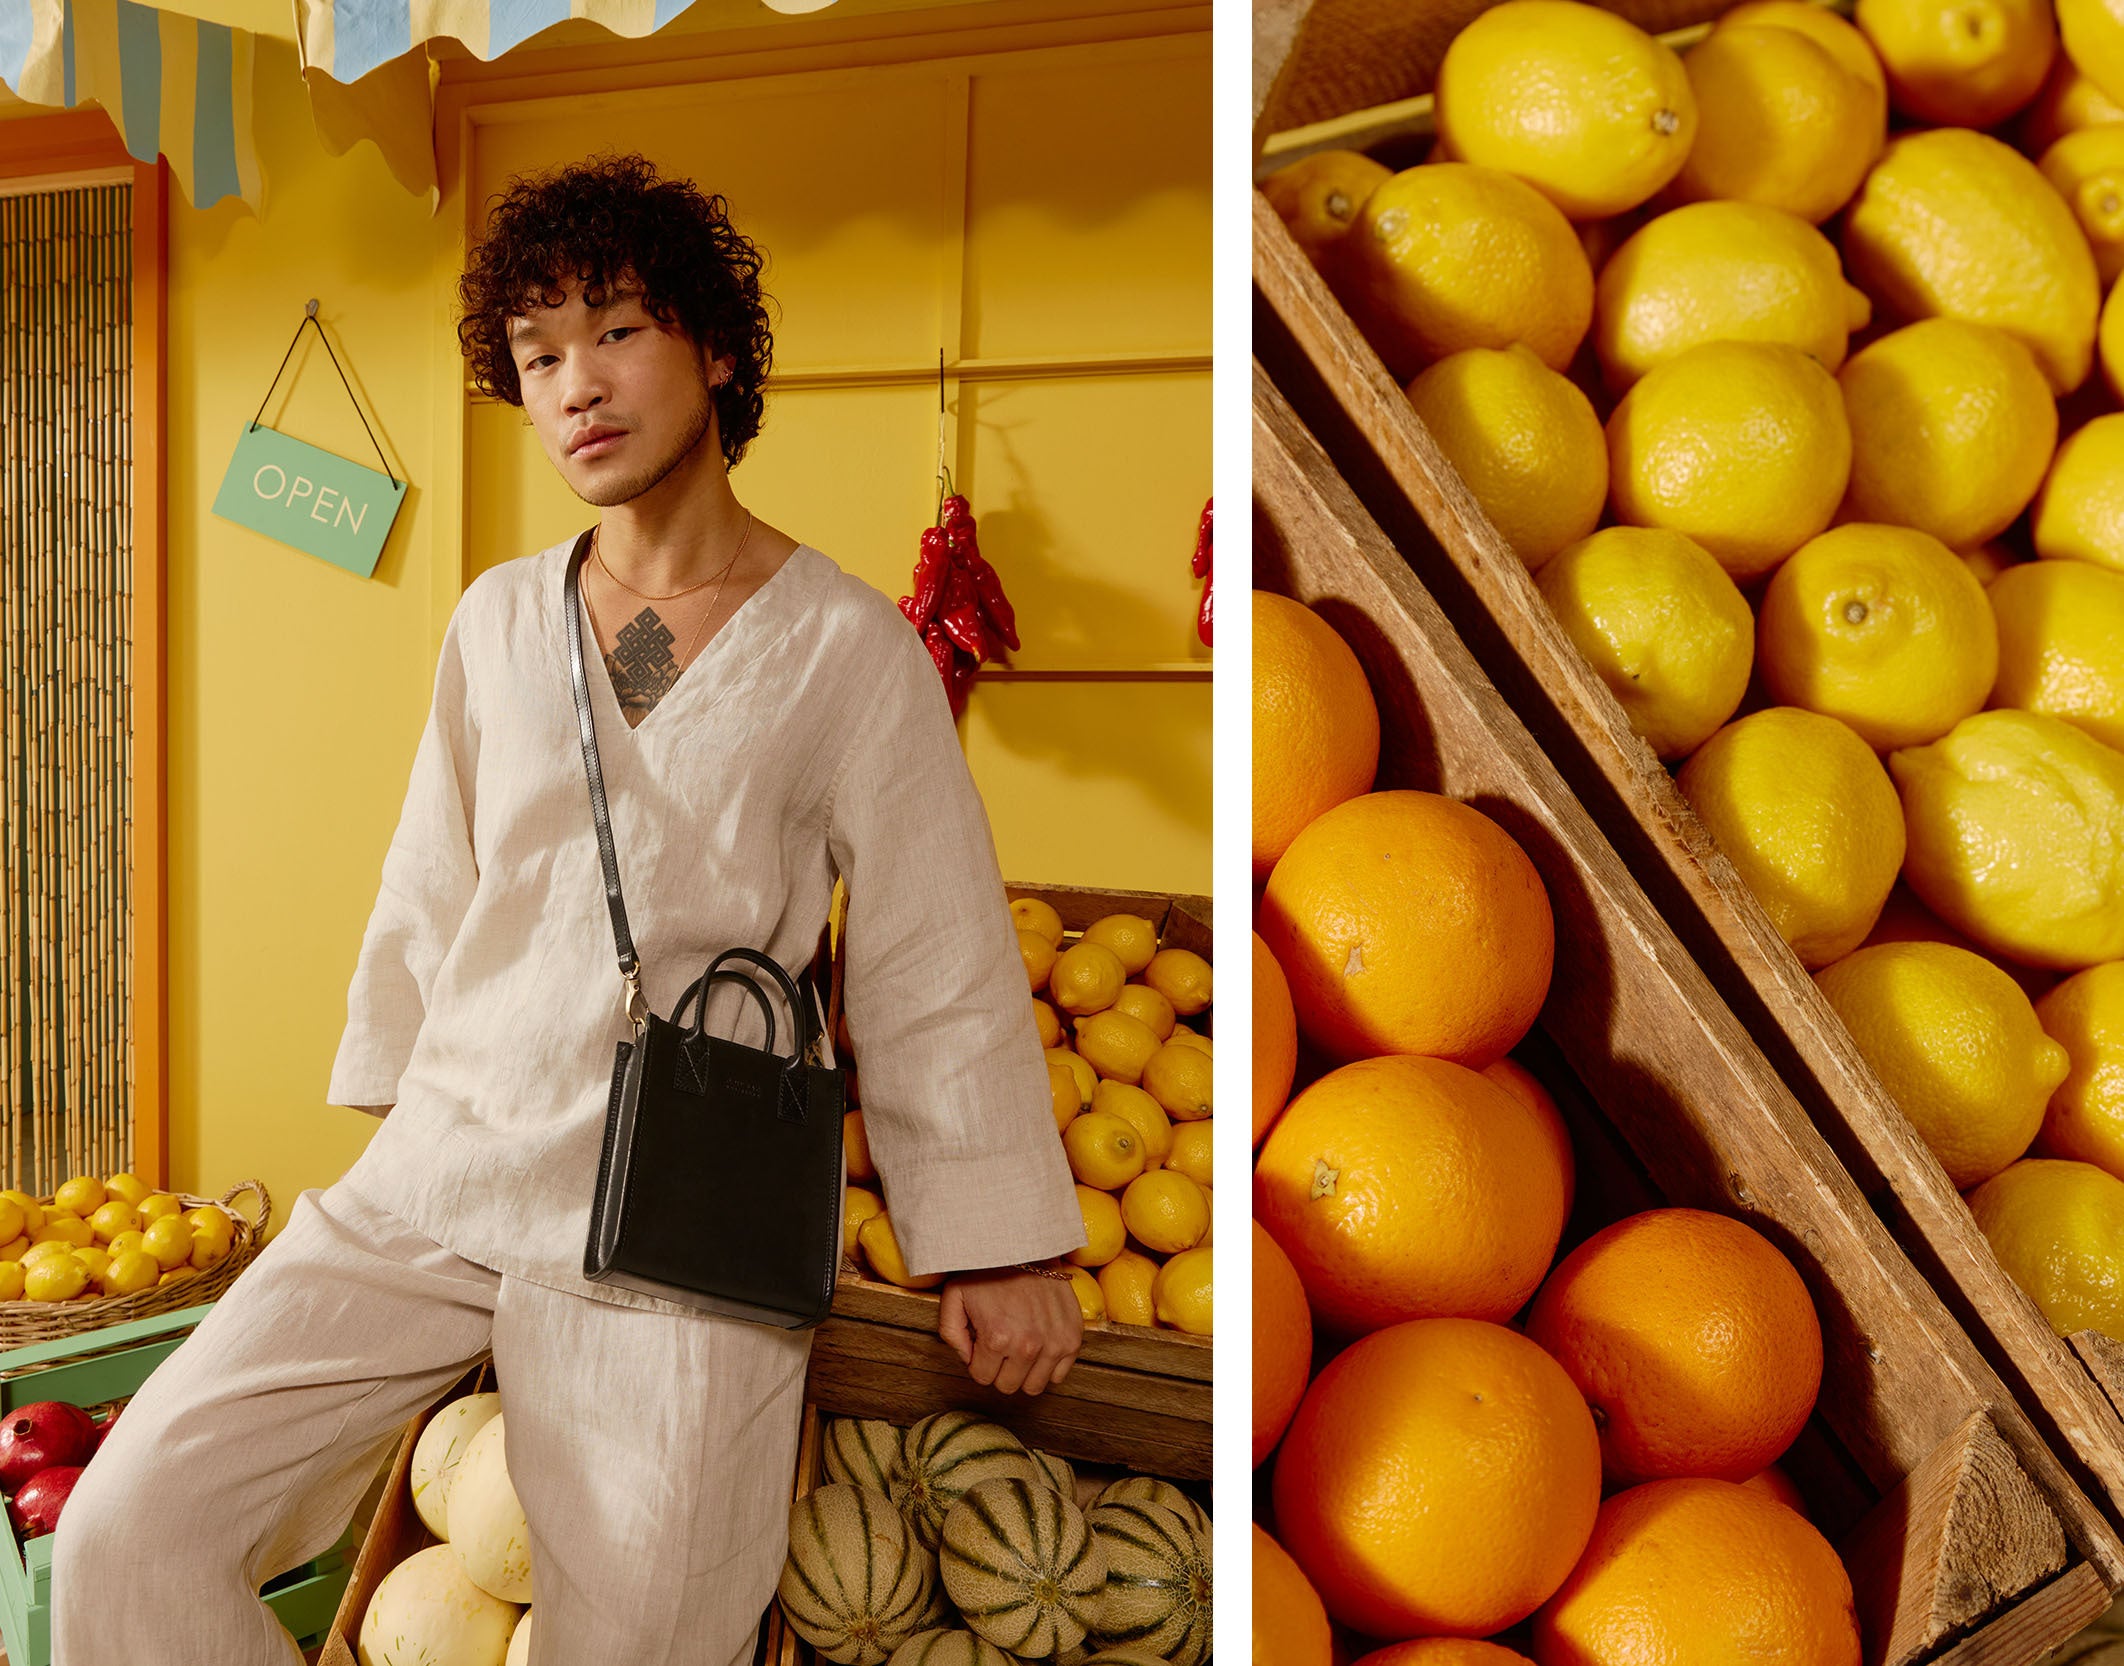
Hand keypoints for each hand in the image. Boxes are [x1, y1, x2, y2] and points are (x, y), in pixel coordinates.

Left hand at [937, 1268, 1084, 1395]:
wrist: (1026, 1246)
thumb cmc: (988, 1270)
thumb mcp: (954, 1296)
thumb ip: (951, 1333)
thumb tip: (967, 1358)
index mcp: (997, 1339)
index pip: (983, 1377)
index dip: (979, 1360)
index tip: (983, 1340)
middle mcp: (1028, 1346)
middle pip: (1008, 1386)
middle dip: (1000, 1368)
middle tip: (1001, 1341)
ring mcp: (1054, 1343)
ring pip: (1034, 1386)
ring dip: (1024, 1370)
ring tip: (1020, 1343)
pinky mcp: (1073, 1338)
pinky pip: (1060, 1375)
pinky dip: (1048, 1365)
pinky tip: (1039, 1344)